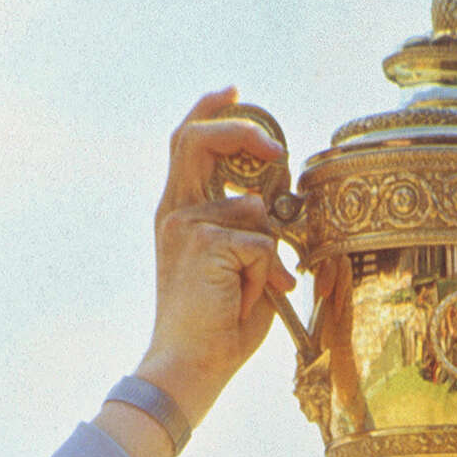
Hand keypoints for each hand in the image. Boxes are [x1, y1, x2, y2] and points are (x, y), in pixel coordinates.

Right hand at [133, 88, 298, 428]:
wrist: (187, 365)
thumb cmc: (216, 325)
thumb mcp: (235, 266)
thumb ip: (249, 228)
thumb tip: (281, 199)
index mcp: (177, 213)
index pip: (187, 142)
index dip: (211, 111)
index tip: (234, 91)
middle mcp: (175, 212)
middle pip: (201, 140)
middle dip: (243, 133)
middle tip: (276, 150)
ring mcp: (187, 226)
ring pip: (254, 211)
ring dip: (268, 254)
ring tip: (253, 292)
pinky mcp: (206, 245)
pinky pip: (262, 244)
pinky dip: (267, 276)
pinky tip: (247, 301)